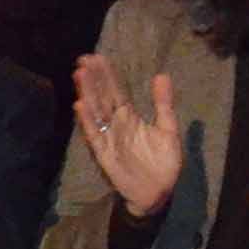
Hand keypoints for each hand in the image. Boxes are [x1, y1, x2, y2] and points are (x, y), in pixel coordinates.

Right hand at [70, 54, 185, 218]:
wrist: (158, 192)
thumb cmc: (162, 162)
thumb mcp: (168, 129)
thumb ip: (163, 104)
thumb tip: (162, 75)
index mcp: (130, 117)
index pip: (116, 91)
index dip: (107, 75)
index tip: (97, 57)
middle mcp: (116, 124)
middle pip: (102, 97)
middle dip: (93, 79)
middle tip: (83, 59)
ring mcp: (108, 138)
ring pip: (96, 111)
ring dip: (87, 93)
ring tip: (80, 75)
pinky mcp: (104, 154)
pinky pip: (94, 135)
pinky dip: (87, 121)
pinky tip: (80, 105)